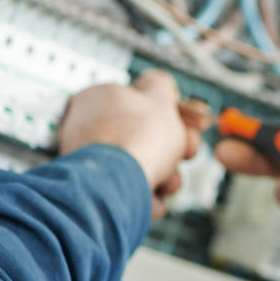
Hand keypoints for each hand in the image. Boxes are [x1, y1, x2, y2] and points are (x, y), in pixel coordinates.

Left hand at [58, 70, 202, 217]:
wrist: (117, 186)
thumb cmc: (136, 139)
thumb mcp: (158, 98)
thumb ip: (160, 85)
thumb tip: (159, 81)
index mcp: (99, 98)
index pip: (141, 102)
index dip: (172, 114)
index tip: (191, 124)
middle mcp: (88, 128)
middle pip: (146, 137)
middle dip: (173, 150)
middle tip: (186, 153)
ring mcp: (91, 161)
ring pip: (142, 166)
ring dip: (165, 176)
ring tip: (168, 183)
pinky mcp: (95, 191)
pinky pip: (129, 190)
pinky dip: (145, 196)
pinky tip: (152, 199)